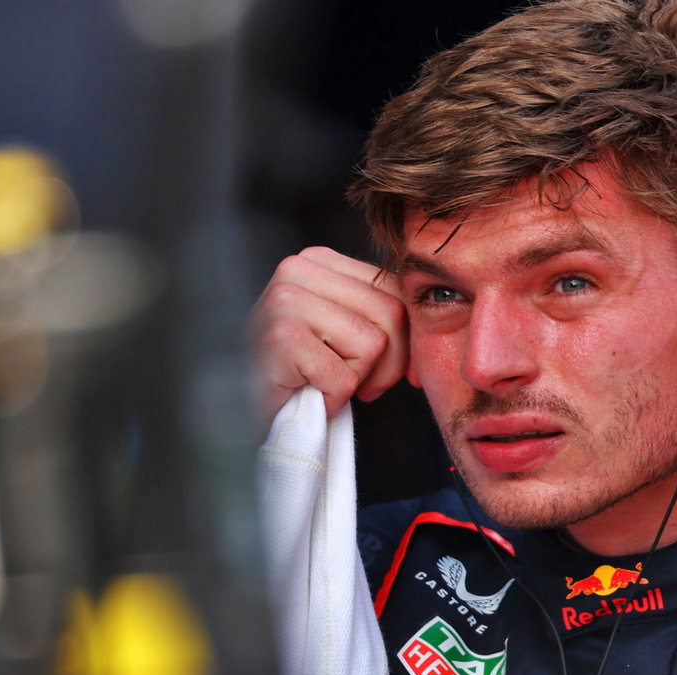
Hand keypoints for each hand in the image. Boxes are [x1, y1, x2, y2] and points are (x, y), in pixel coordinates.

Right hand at [249, 247, 408, 419]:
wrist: (240, 413)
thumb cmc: (298, 374)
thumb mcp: (342, 329)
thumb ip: (379, 313)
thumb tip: (436, 315)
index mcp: (318, 259)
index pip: (395, 290)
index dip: (405, 340)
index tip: (390, 371)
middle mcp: (298, 269)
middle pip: (392, 315)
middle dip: (388, 364)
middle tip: (359, 385)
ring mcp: (285, 300)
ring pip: (373, 345)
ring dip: (357, 381)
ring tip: (324, 383)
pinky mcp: (280, 338)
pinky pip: (344, 377)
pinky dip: (332, 399)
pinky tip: (306, 393)